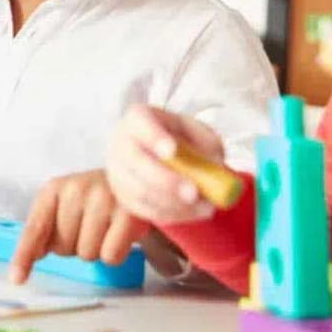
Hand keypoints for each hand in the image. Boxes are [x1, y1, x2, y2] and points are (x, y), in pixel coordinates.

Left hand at [9, 169, 150, 283]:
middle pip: (62, 249)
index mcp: (54, 189)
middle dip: (73, 246)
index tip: (16, 278)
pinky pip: (110, 256)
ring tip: (106, 227)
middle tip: (90, 226)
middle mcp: (76, 189)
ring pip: (87, 254)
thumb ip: (46, 228)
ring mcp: (104, 198)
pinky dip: (116, 252)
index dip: (24, 255)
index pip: (35, 228)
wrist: (134, 184)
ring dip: (96, 249)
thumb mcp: (64, 206)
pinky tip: (120, 233)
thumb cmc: (94, 200)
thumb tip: (35, 255)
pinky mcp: (129, 214)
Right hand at [107, 104, 223, 224]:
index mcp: (139, 118)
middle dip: (166, 180)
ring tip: (206, 206)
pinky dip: (173, 214)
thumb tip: (212, 165)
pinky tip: (195, 211)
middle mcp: (121, 142)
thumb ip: (207, 145)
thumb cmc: (183, 140)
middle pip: (136, 161)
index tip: (172, 150)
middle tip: (194, 193)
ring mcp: (118, 171)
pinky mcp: (124, 196)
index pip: (140, 123)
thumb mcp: (200, 133)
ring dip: (175, 203)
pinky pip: (146, 210)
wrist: (165, 156)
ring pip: (141, 191)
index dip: (154, 137)